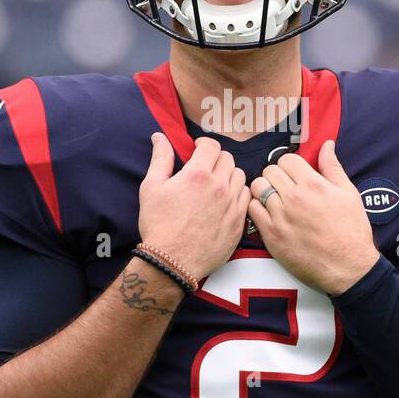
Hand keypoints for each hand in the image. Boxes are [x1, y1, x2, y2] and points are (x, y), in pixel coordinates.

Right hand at [139, 134, 251, 279]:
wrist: (172, 260)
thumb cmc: (158, 224)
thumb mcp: (151, 187)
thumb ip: (160, 158)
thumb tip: (160, 137)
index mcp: (198, 173)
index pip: (212, 145)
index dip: (204, 145)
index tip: (198, 150)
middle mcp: (219, 185)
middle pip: (227, 159)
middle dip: (215, 159)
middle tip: (205, 168)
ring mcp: (232, 204)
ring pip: (240, 176)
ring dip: (229, 175)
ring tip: (216, 183)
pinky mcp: (239, 221)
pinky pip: (247, 197)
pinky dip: (238, 193)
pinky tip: (226, 200)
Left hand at [247, 140, 379, 295]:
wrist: (348, 267)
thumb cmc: (351, 232)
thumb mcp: (349, 194)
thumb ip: (333, 167)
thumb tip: (326, 145)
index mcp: (313, 185)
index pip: (286, 159)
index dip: (289, 165)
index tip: (294, 174)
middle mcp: (294, 198)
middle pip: (269, 171)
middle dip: (276, 175)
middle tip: (284, 186)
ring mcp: (280, 217)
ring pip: (257, 188)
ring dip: (264, 190)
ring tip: (274, 198)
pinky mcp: (272, 236)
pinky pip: (252, 210)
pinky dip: (256, 207)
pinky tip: (268, 212)